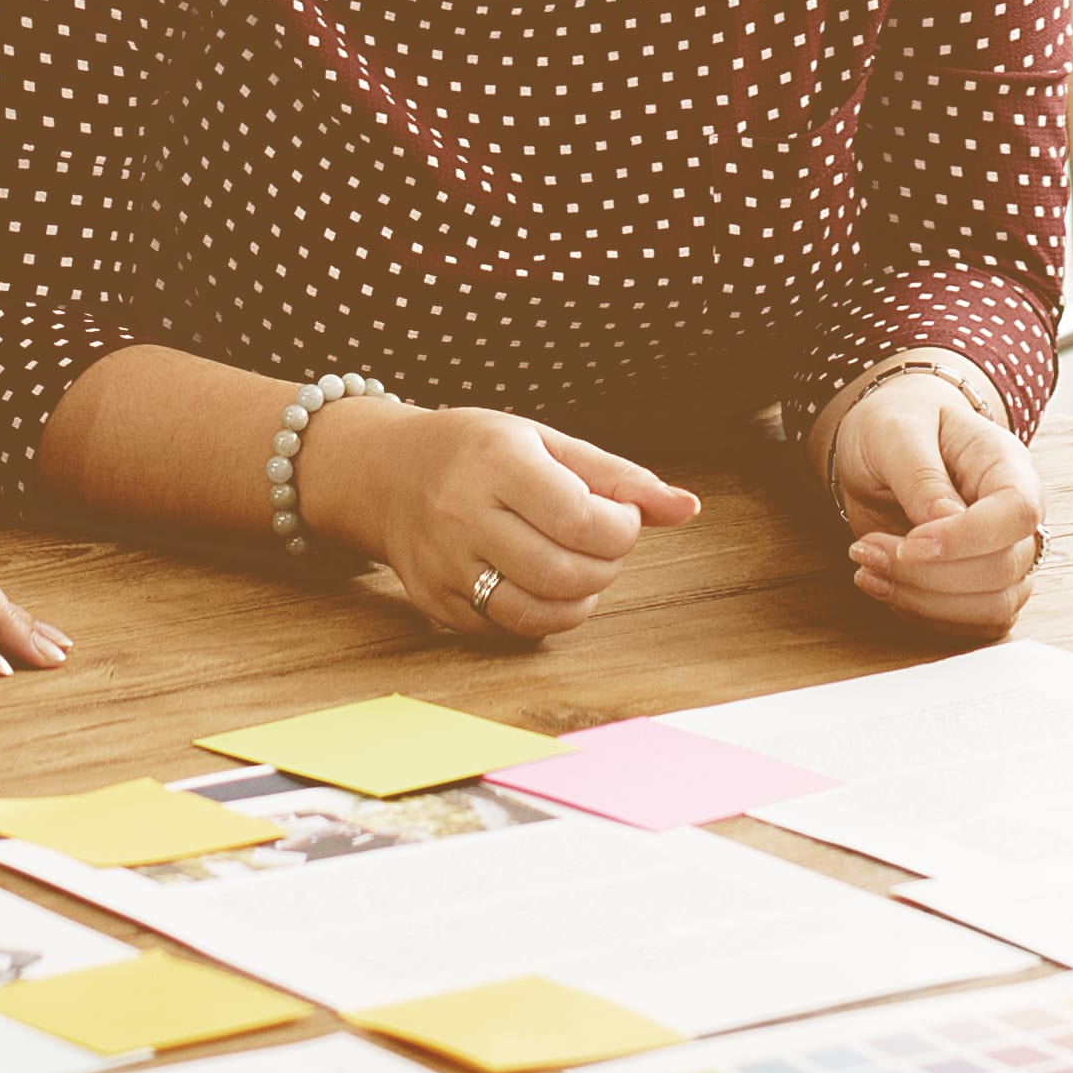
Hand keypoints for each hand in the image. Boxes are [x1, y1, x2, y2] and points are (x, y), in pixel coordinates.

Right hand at [308, 396, 702, 644]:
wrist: (385, 473)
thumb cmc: (477, 451)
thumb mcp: (545, 442)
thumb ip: (617, 477)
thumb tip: (687, 508)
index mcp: (496, 463)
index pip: (580, 519)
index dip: (621, 530)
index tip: (622, 519)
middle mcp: (463, 515)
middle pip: (563, 572)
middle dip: (605, 567)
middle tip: (603, 546)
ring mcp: (444, 564)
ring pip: (536, 612)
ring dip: (580, 601)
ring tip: (580, 571)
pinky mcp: (434, 602)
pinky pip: (506, 629)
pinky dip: (542, 616)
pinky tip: (543, 586)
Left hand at [823, 369, 1043, 634]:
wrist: (888, 441)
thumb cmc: (897, 423)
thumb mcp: (897, 431)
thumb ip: (921, 476)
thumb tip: (943, 524)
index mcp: (1008, 466)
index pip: (1017, 514)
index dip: (966, 539)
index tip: (908, 543)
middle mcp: (1015, 517)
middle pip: (1004, 569)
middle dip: (928, 574)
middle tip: (865, 550)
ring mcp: (1004, 555)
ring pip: (992, 607)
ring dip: (924, 602)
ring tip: (867, 570)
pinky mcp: (981, 587)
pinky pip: (972, 623)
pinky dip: (924, 616)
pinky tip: (883, 586)